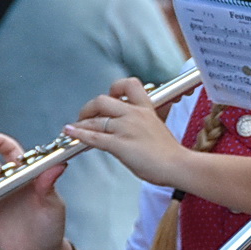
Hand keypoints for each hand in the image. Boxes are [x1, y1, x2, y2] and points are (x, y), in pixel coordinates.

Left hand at [64, 78, 189, 188]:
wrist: (178, 165)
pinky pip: (95, 137)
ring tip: (73, 128)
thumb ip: (142, 123)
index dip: (114, 88)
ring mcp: (126, 129)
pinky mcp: (120, 144)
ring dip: (80, 123)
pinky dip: (80, 135)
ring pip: (95, 120)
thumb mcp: (157, 128)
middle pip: (103, 100)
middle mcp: (134, 115)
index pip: (129, 85)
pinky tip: (72, 134)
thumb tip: (128, 127)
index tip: (109, 96)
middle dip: (89, 108)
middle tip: (85, 116)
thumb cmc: (170, 153)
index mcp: (146, 109)